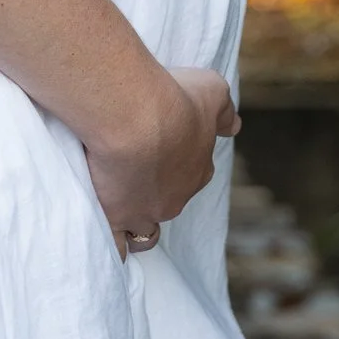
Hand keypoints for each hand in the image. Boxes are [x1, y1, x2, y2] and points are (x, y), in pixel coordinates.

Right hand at [86, 67, 239, 258]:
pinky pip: (117, 247)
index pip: (193, 175)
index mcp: (197, 171)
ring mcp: (146, 214)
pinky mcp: (116, 220)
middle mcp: (176, 199)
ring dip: (136, 223)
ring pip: (146, 232)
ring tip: (117, 206)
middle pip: (167, 203)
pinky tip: (103, 235)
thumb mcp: (212, 91)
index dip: (177, 164)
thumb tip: (234, 125)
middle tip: (131, 168)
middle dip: (154, 192)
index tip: (158, 147)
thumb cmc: (174, 100)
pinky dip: (113, 246)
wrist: (135, 117)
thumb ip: (223, 110)